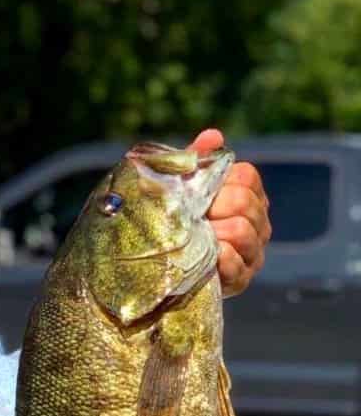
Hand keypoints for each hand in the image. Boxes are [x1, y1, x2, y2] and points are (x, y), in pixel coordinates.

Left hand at [188, 129, 270, 298]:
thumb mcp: (179, 189)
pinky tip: (204, 259)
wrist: (158, 268)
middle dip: (215, 208)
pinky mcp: (242, 279)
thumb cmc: (173, 222)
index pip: (246, 176)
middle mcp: (257, 221)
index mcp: (247, 194)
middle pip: (244, 203)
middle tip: (193, 219)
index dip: (220, 183)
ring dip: (214, 234)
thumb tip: (212, 137)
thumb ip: (195, 161)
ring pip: (242, 231)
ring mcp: (253, 251)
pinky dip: (218, 260)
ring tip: (195, 239)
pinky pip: (236, 265)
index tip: (198, 196)